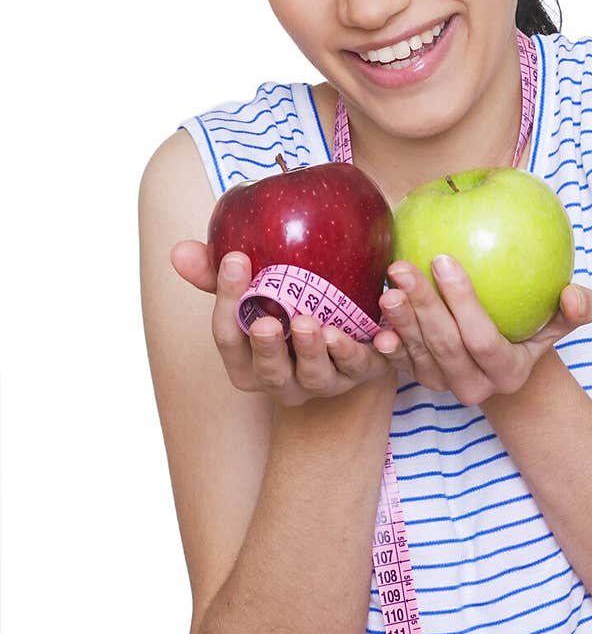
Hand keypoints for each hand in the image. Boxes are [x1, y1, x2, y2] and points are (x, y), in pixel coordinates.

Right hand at [170, 240, 395, 405]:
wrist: (349, 321)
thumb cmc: (289, 303)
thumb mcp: (254, 288)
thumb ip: (218, 274)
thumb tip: (179, 251)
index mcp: (247, 361)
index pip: (228, 337)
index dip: (227, 301)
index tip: (236, 259)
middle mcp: (282, 380)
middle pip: (269, 371)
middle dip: (268, 349)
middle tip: (268, 322)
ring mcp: (323, 382)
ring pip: (315, 376)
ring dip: (312, 352)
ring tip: (312, 325)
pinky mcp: (361, 372)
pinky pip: (361, 367)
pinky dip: (361, 352)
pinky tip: (371, 332)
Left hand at [371, 255, 591, 405]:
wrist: (502, 358)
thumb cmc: (532, 327)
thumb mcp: (561, 320)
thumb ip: (578, 308)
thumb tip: (572, 296)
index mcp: (508, 373)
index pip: (482, 339)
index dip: (462, 302)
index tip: (443, 258)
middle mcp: (474, 387)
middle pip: (445, 346)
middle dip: (422, 307)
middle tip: (403, 268)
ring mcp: (443, 386)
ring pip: (418, 354)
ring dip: (400, 320)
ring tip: (387, 286)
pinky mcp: (419, 380)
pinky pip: (399, 363)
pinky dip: (387, 343)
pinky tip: (375, 319)